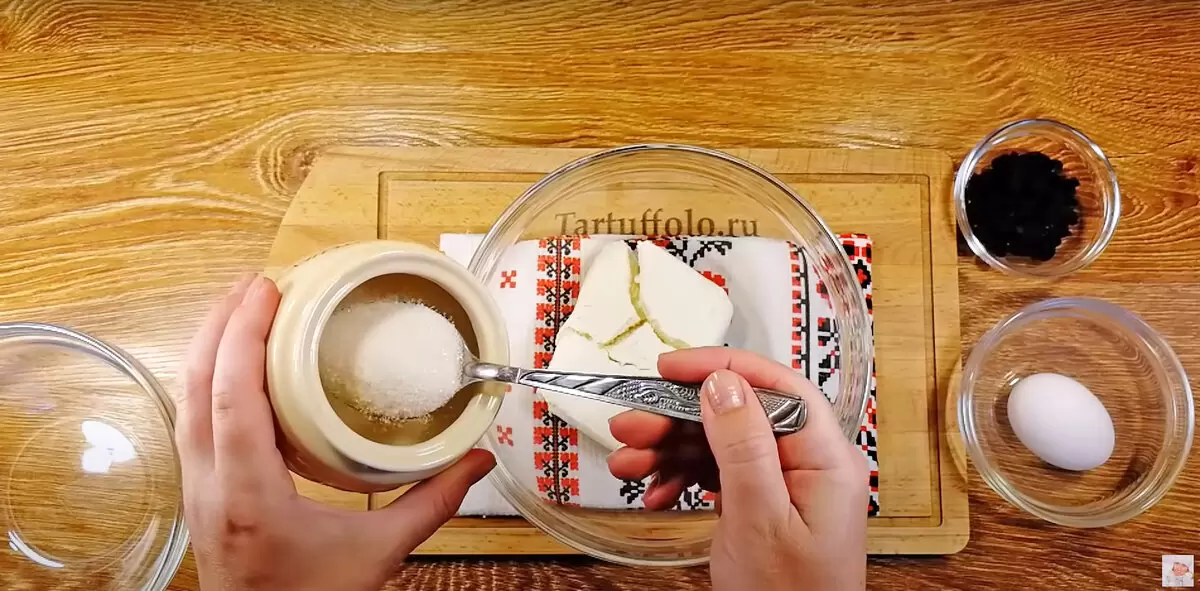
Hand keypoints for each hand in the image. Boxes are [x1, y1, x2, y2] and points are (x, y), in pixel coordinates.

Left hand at [177, 275, 494, 590]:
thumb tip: (477, 458)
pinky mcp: (202, 493)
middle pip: (195, 386)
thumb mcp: (380, 553)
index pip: (232, 397)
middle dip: (218, 324)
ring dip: (208, 348)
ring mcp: (199, 489)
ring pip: (185, 401)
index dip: (243, 335)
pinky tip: (234, 365)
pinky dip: (209, 379)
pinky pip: (193, 421)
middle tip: (254, 282)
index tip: (265, 289)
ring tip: (240, 308)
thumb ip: (432, 502)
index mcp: (250, 495)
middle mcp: (211, 486)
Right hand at [607, 348, 866, 589]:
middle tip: (631, 425)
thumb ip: (744, 447)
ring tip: (627, 463)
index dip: (720, 368)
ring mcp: (784, 483)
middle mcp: (808, 462)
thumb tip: (722, 381)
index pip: (775, 386)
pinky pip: (718, 473)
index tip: (669, 367)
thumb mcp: (761, 520)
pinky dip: (682, 478)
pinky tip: (654, 492)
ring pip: (720, 443)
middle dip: (678, 417)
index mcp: (825, 457)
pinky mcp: (762, 502)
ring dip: (669, 450)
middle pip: (739, 413)